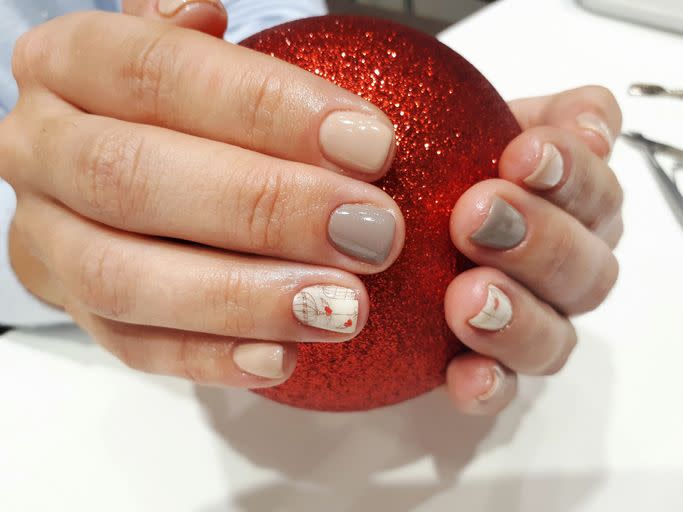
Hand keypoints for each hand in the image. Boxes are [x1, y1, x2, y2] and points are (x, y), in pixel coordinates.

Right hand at [1, 9, 404, 386]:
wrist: (118, 171)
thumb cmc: (177, 111)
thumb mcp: (188, 58)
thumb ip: (195, 45)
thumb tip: (202, 13)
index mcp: (67, 65)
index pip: (158, 71)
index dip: (268, 108)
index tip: (371, 145)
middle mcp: (41, 150)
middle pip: (136, 177)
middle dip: (264, 209)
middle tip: (371, 233)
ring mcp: (48, 240)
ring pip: (123, 277)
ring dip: (241, 297)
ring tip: (342, 308)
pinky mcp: (76, 312)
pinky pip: (132, 346)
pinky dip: (209, 357)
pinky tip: (282, 358)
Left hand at [444, 87, 621, 414]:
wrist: (389, 211)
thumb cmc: (436, 160)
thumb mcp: (473, 120)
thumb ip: (540, 115)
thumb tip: (594, 122)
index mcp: (569, 201)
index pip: (596, 186)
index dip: (573, 172)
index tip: (523, 156)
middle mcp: (562, 263)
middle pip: (585, 267)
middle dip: (538, 241)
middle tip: (475, 218)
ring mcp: (530, 320)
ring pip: (555, 336)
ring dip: (518, 318)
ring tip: (467, 300)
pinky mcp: (490, 366)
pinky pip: (503, 388)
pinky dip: (489, 384)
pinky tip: (464, 374)